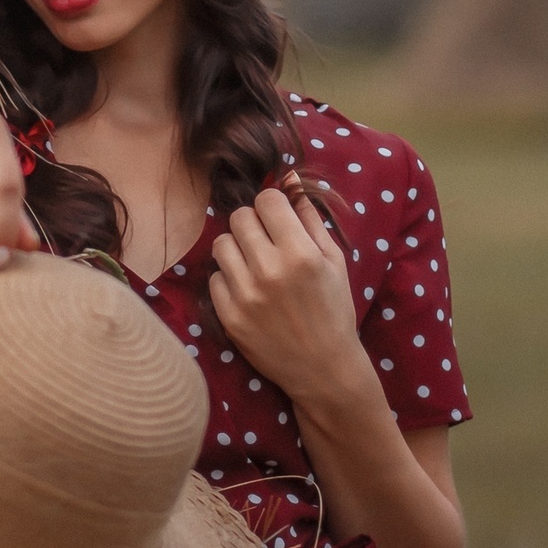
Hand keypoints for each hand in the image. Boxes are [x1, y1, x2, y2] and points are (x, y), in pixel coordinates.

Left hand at [209, 186, 365, 403]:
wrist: (324, 368)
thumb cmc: (334, 310)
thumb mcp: (333, 261)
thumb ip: (310, 218)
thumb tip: (289, 179)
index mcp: (300, 253)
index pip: (266, 200)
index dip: (273, 206)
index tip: (278, 218)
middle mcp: (269, 271)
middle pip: (240, 217)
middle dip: (253, 224)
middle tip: (266, 242)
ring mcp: (245, 295)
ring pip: (221, 244)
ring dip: (237, 249)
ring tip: (255, 265)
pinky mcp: (228, 316)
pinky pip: (214, 278)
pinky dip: (229, 280)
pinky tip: (249, 292)